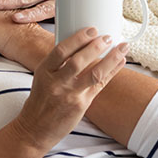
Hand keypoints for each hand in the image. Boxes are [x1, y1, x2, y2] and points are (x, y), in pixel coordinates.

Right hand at [10, 28, 128, 151]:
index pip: (61, 50)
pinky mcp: (81, 105)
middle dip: (96, 47)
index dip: (78, 38)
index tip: (92, 29)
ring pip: (94, 74)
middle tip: (108, 37)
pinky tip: (120, 62)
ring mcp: (69, 95)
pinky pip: (100, 86)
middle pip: (78, 61)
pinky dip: (112, 72)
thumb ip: (58, 63)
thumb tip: (81, 43)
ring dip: (110, 59)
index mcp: (44, 71)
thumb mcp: (42, 77)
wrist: (35, 128)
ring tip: (122, 47)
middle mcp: (56, 82)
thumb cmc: (41, 100)